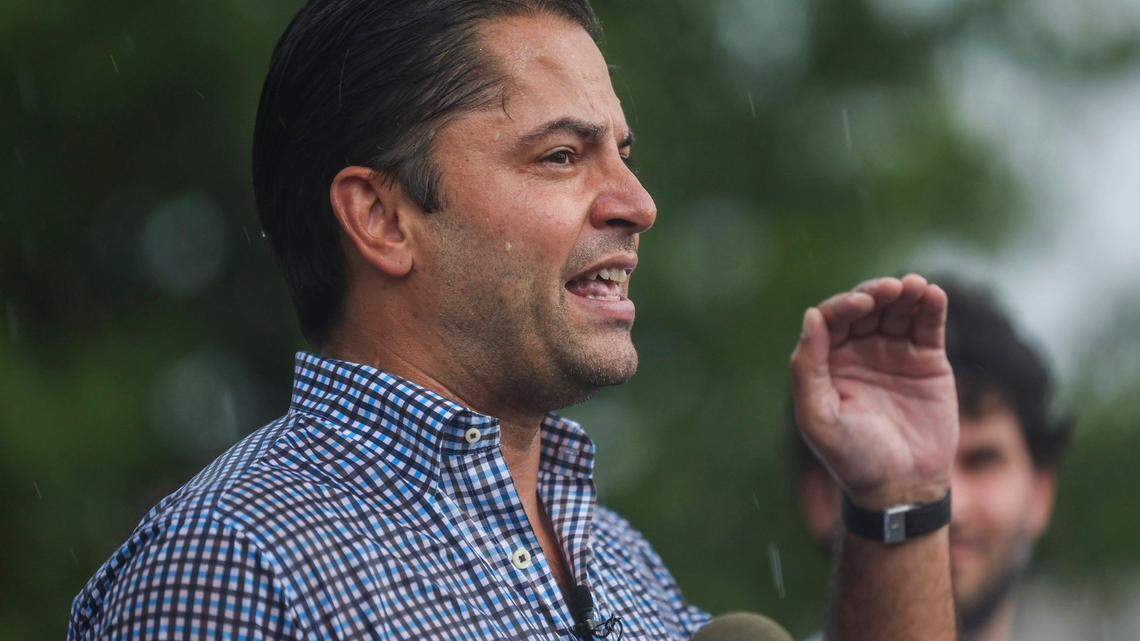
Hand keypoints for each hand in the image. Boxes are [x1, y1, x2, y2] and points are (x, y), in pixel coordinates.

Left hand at [789, 274, 957, 509]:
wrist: (901, 487)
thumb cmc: (852, 457)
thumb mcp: (818, 417)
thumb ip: (807, 369)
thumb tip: (811, 315)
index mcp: (827, 361)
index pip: (832, 320)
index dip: (845, 306)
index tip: (861, 303)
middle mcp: (858, 350)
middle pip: (866, 308)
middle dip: (876, 293)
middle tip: (891, 288)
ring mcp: (893, 352)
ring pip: (897, 311)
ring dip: (906, 294)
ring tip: (915, 286)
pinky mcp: (927, 360)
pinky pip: (928, 326)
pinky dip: (931, 307)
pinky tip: (932, 294)